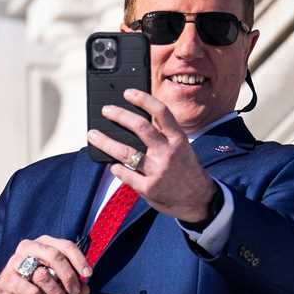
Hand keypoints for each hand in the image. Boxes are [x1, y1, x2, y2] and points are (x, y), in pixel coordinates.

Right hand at [0, 236, 91, 293]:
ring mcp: (16, 262)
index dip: (79, 260)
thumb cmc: (36, 281)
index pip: (66, 245)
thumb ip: (73, 282)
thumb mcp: (56, 279)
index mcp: (44, 243)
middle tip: (75, 292)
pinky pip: (31, 292)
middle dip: (69, 276)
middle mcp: (29, 247)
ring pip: (43, 276)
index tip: (88, 275)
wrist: (8, 293)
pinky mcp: (8, 280)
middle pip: (55, 256)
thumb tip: (85, 290)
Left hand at [89, 89, 215, 222]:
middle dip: (119, 115)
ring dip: (106, 142)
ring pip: (125, 152)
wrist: (199, 201)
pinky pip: (125, 174)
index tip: (128, 93)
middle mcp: (168, 153)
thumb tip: (135, 123)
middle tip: (106, 111)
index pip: (161, 113)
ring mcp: (157, 171)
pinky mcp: (148, 188)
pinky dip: (116, 168)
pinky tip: (113, 165)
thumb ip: (164, 136)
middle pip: (140, 127)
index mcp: (178, 140)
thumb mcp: (183, 149)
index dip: (143, 99)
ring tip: (93, 135)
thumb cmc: (186, 171)